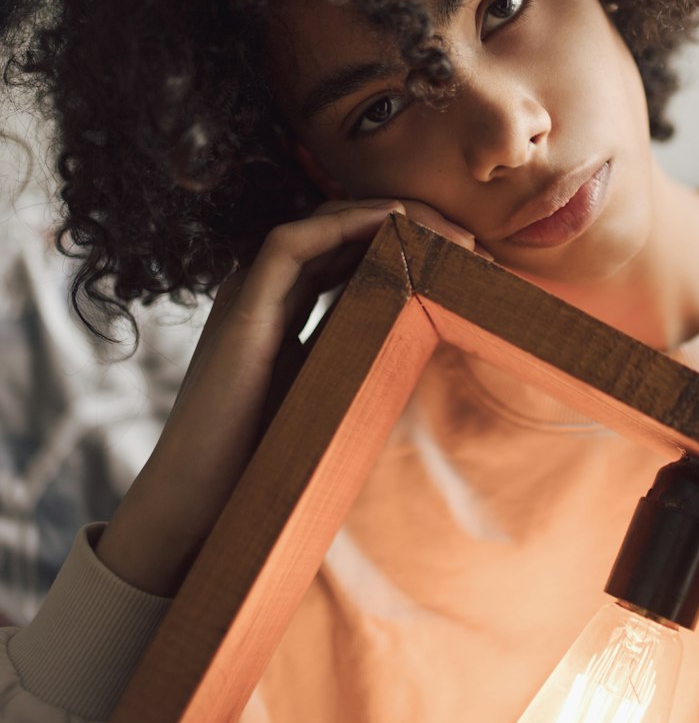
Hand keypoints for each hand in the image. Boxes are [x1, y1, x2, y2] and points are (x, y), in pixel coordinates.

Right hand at [96, 198, 484, 595]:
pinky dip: (342, 224)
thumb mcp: (332, 395)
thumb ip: (362, 359)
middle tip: (471, 240)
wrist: (203, 505)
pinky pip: (288, 244)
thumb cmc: (266, 463)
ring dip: (389, 216)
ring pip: (321, 224)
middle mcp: (265, 292)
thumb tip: (422, 348)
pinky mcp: (239, 310)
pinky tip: (393, 222)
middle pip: (342, 229)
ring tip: (446, 231)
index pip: (350, 250)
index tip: (465, 257)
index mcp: (286, 309)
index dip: (407, 243)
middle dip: (410, 223)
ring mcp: (248, 296)